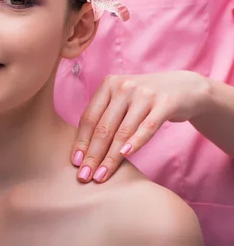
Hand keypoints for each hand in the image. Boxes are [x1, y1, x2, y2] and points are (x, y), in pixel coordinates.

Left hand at [71, 71, 210, 182]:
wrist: (186, 87)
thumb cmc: (145, 100)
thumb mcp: (122, 101)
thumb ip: (105, 117)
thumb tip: (82, 149)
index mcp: (108, 84)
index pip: (89, 118)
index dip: (81, 141)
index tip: (75, 163)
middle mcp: (124, 86)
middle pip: (104, 126)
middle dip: (92, 154)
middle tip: (85, 175)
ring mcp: (145, 94)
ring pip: (123, 131)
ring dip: (111, 157)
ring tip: (102, 175)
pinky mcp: (165, 103)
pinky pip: (148, 127)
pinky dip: (136, 142)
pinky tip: (125, 156)